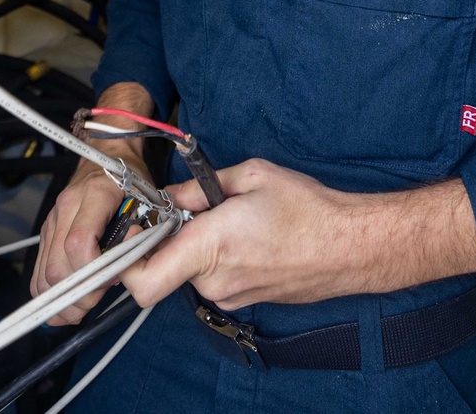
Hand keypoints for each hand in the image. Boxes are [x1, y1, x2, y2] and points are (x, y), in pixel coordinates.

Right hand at [30, 82, 155, 324]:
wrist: (108, 149)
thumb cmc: (132, 176)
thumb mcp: (147, 197)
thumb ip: (141, 230)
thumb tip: (127, 268)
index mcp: (94, 195)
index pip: (79, 243)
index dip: (92, 272)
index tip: (110, 282)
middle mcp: (67, 207)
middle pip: (58, 265)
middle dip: (77, 294)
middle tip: (97, 302)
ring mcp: (53, 219)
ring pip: (43, 272)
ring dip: (60, 299)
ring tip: (82, 307)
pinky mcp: (47, 229)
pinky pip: (39, 268)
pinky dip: (49, 290)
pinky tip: (66, 299)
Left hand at [120, 158, 475, 311]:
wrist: (350, 245)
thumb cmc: (306, 207)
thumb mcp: (251, 175)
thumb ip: (199, 187)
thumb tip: (169, 195)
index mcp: (210, 246)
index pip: (143, 281)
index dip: (125, 261)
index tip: (134, 231)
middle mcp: (213, 280)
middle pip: (165, 266)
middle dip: (171, 237)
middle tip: (194, 206)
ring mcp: (230, 295)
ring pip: (191, 270)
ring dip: (198, 245)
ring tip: (233, 216)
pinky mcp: (244, 299)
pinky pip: (214, 277)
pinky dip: (218, 256)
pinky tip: (248, 234)